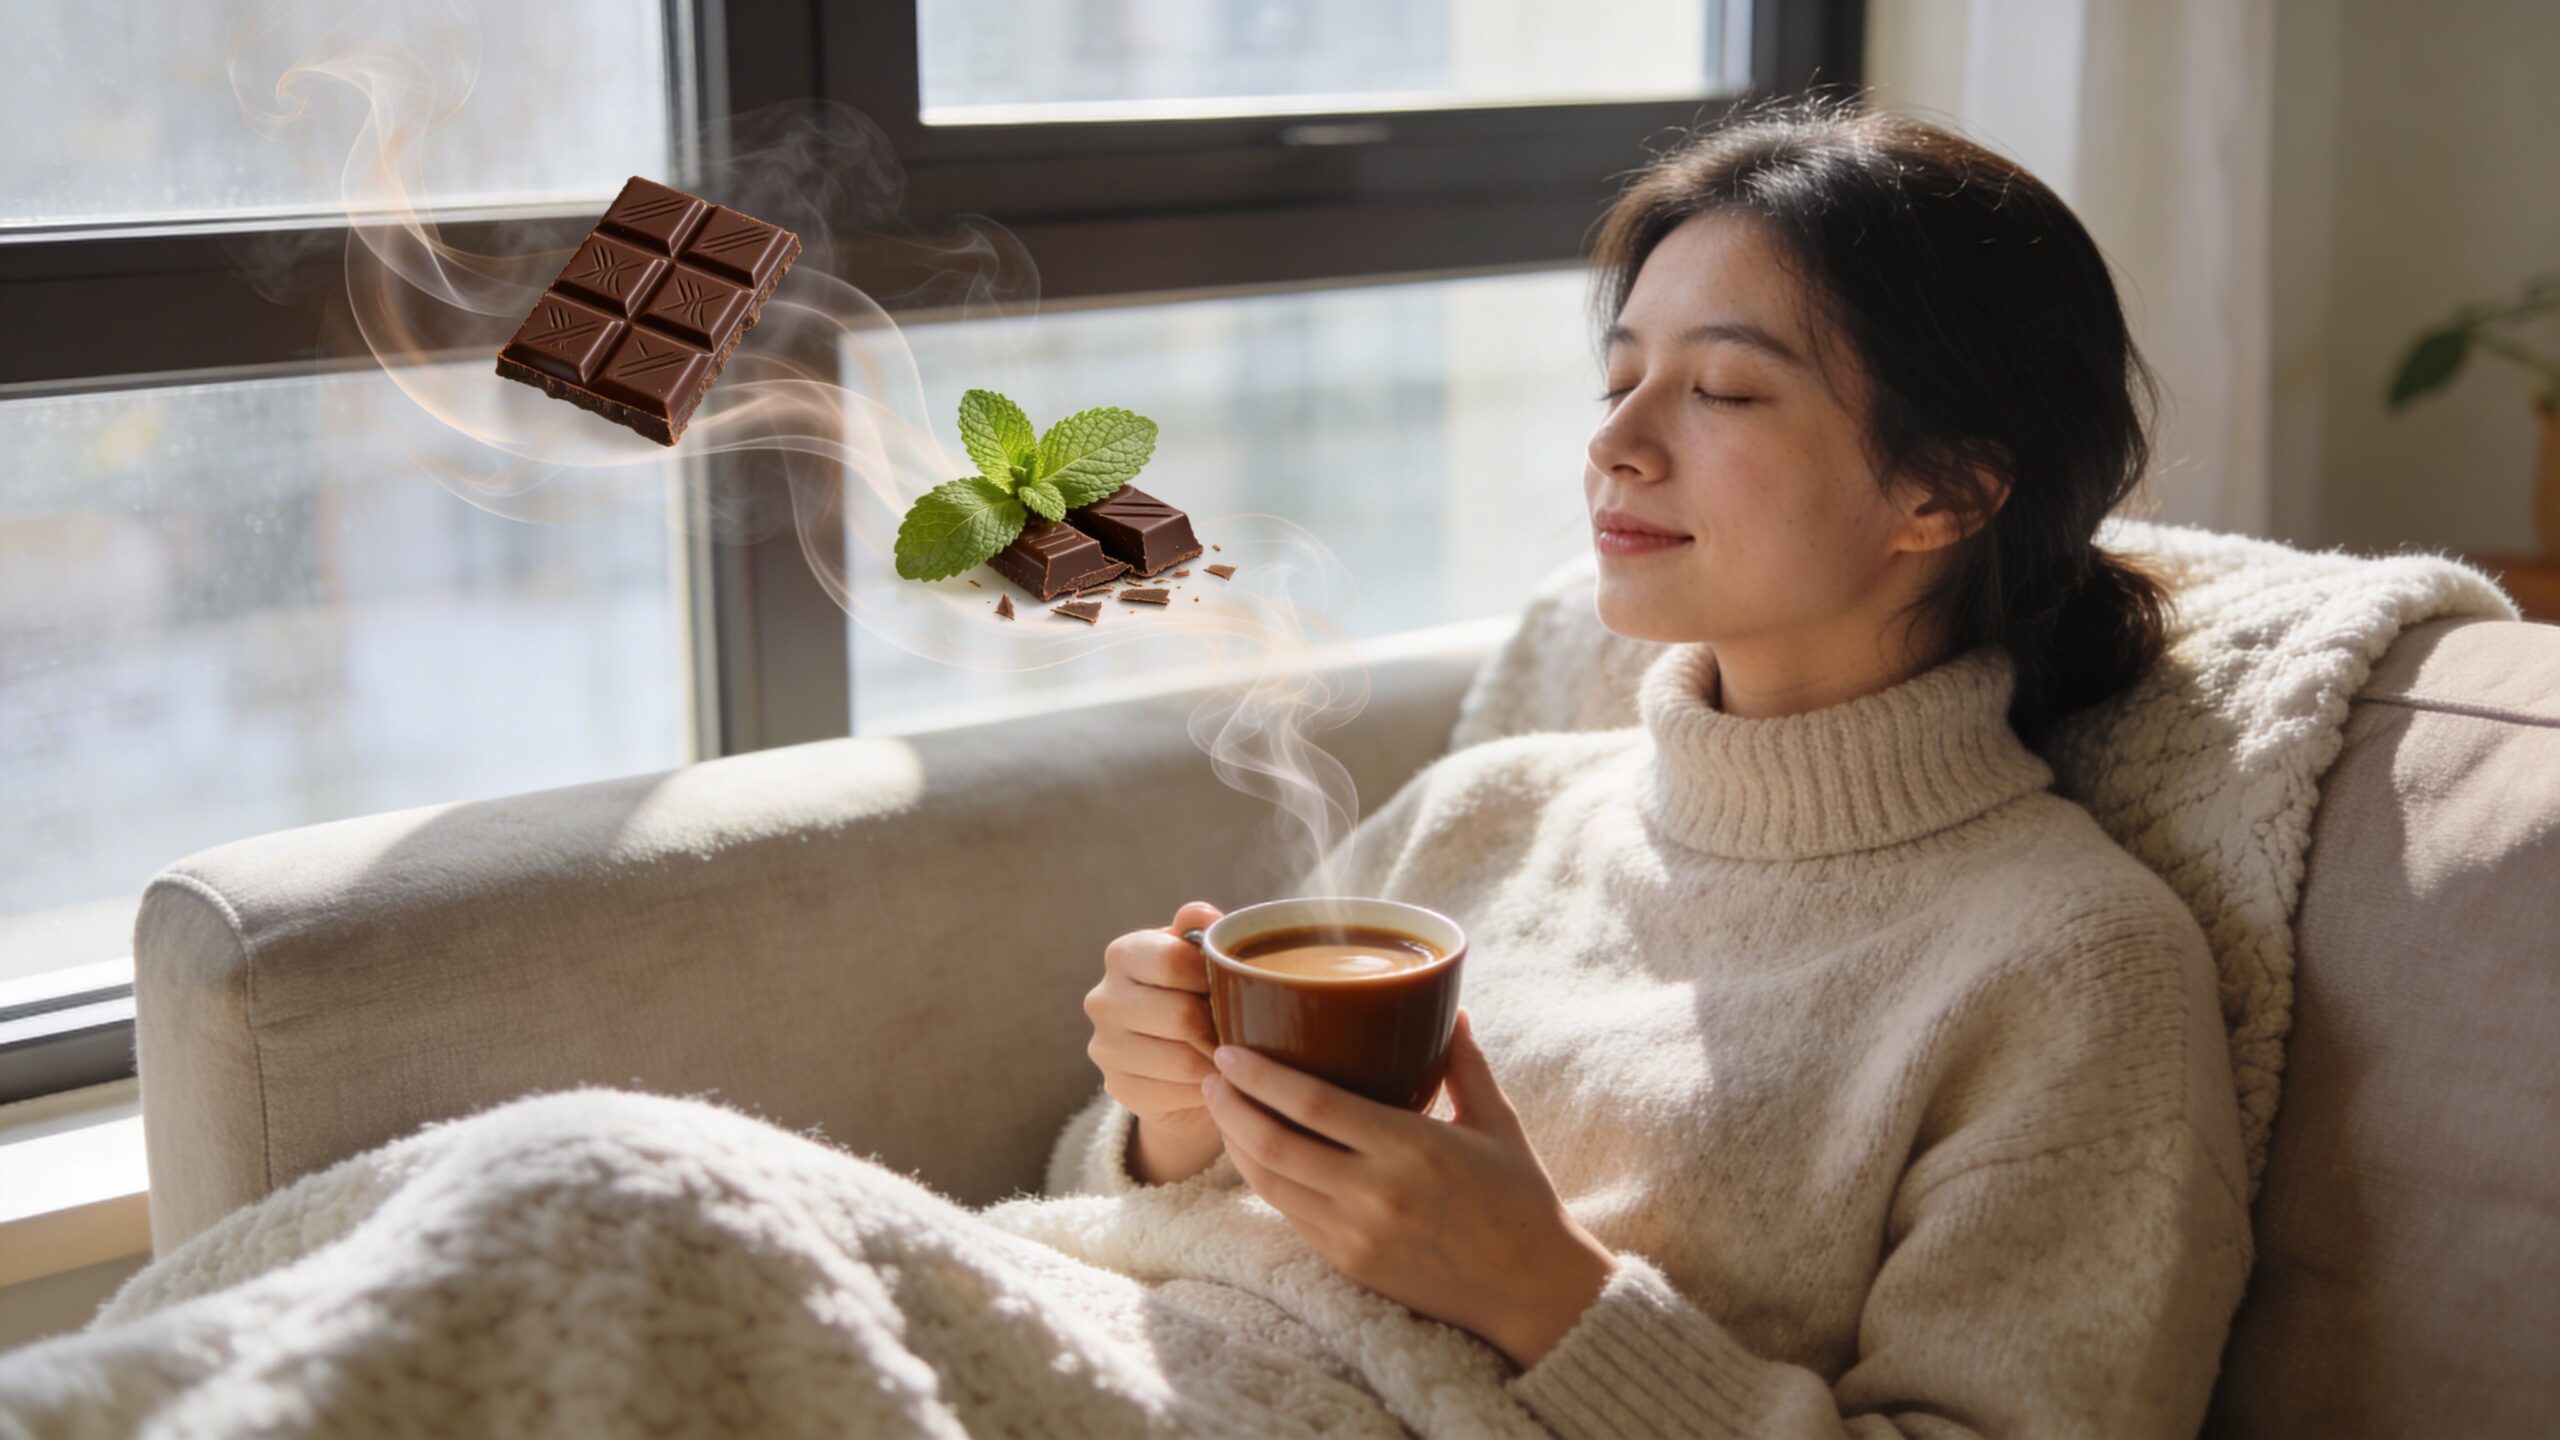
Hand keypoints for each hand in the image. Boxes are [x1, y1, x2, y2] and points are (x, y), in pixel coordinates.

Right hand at [1084, 902, 1226, 1172]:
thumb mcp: (1197, 955)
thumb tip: (1203, 916)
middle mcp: (1103, 999)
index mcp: (1122, 954)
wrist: (1175, 1058)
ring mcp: (1106, 1047)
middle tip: (1247, 1029)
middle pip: (1181, 1016)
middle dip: (1221, 1025)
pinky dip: (1205, 1088)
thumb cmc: (1194, 993)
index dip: (1215, 976)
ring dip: (1219, 1061)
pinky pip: (1176, 1093)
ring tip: (1238, 1054)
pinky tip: (1216, 1078)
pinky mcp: (1119, 1088)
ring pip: (1182, 1060)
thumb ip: (1200, 931)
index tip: (1238, 986)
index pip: (1172, 961)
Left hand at [1199, 1007, 1616, 1370]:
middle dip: (1231, 1106)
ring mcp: (1356, 1234)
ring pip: (1271, 1183)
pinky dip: (1262, 1180)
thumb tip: (1452, 1008)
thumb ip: (1465, 1064)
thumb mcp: (1497, 1122)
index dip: (1261, 1077)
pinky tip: (1251, 1153)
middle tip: (1209, 1072)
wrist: (1529, 1290)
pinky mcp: (1349, 1264)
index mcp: (1410, 1147)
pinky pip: (1289, 1214)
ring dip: (1234, 1142)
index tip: (1230, 1051)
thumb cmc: (1520, 1198)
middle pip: (1275, 1143)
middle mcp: (1374, 1193)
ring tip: (1219, 1107)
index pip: (1313, 1105)